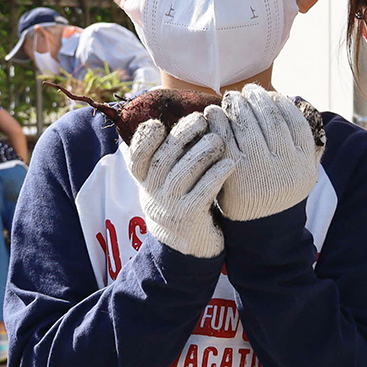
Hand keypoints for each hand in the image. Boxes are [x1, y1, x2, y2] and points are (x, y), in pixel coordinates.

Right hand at [126, 113, 235, 257]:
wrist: (189, 249)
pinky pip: (202, 193)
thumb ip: (169, 156)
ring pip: (181, 175)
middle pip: (162, 160)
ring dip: (201, 153)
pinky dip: (216, 175)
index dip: (144, 139)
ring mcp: (170, 208)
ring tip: (218, 140)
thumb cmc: (183, 202)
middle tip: (202, 120)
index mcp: (145, 182)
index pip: (136, 157)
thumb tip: (180, 118)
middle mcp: (153, 194)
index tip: (159, 124)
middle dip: (182, 135)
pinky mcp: (190, 219)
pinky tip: (231, 163)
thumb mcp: (167, 182)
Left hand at [204, 84, 322, 221]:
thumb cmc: (279, 195)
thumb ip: (304, 145)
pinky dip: (219, 122)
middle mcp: (286, 167)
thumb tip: (295, 104)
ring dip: (237, 105)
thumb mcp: (302, 175)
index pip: (295, 122)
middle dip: (257, 99)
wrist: (261, 233)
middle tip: (247, 90)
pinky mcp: (236, 175)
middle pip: (271, 119)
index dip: (282, 103)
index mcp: (304, 164)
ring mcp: (261, 171)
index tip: (271, 95)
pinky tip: (214, 113)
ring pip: (249, 125)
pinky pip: (226, 139)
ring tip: (231, 97)